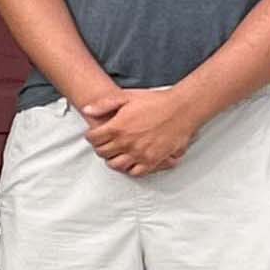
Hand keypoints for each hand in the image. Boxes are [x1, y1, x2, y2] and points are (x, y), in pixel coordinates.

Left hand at [81, 87, 203, 176]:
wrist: (182, 109)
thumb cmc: (156, 102)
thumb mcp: (126, 97)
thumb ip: (104, 104)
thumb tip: (87, 110)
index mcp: (117, 128)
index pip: (93, 139)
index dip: (92, 136)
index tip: (96, 134)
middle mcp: (126, 143)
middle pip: (103, 153)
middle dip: (101, 147)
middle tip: (106, 143)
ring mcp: (140, 153)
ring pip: (116, 165)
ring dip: (113, 159)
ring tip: (117, 153)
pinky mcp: (153, 160)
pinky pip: (136, 172)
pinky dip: (131, 168)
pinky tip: (131, 161)